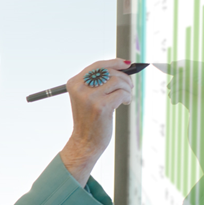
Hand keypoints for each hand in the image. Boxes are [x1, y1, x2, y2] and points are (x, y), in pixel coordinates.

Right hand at [60, 58, 133, 185]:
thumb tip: (123, 66)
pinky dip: (127, 97)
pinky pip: (122, 93)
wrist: (85, 142)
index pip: (97, 65)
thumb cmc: (89, 119)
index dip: (114, 62)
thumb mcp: (87, 97)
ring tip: (126, 97)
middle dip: (124, 77)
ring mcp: (90, 97)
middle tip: (129, 86)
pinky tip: (125, 103)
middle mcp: (80, 88)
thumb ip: (98, 81)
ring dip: (127, 89)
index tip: (127, 64)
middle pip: (109, 71)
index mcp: (74, 83)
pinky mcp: (101, 107)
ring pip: (118, 82)